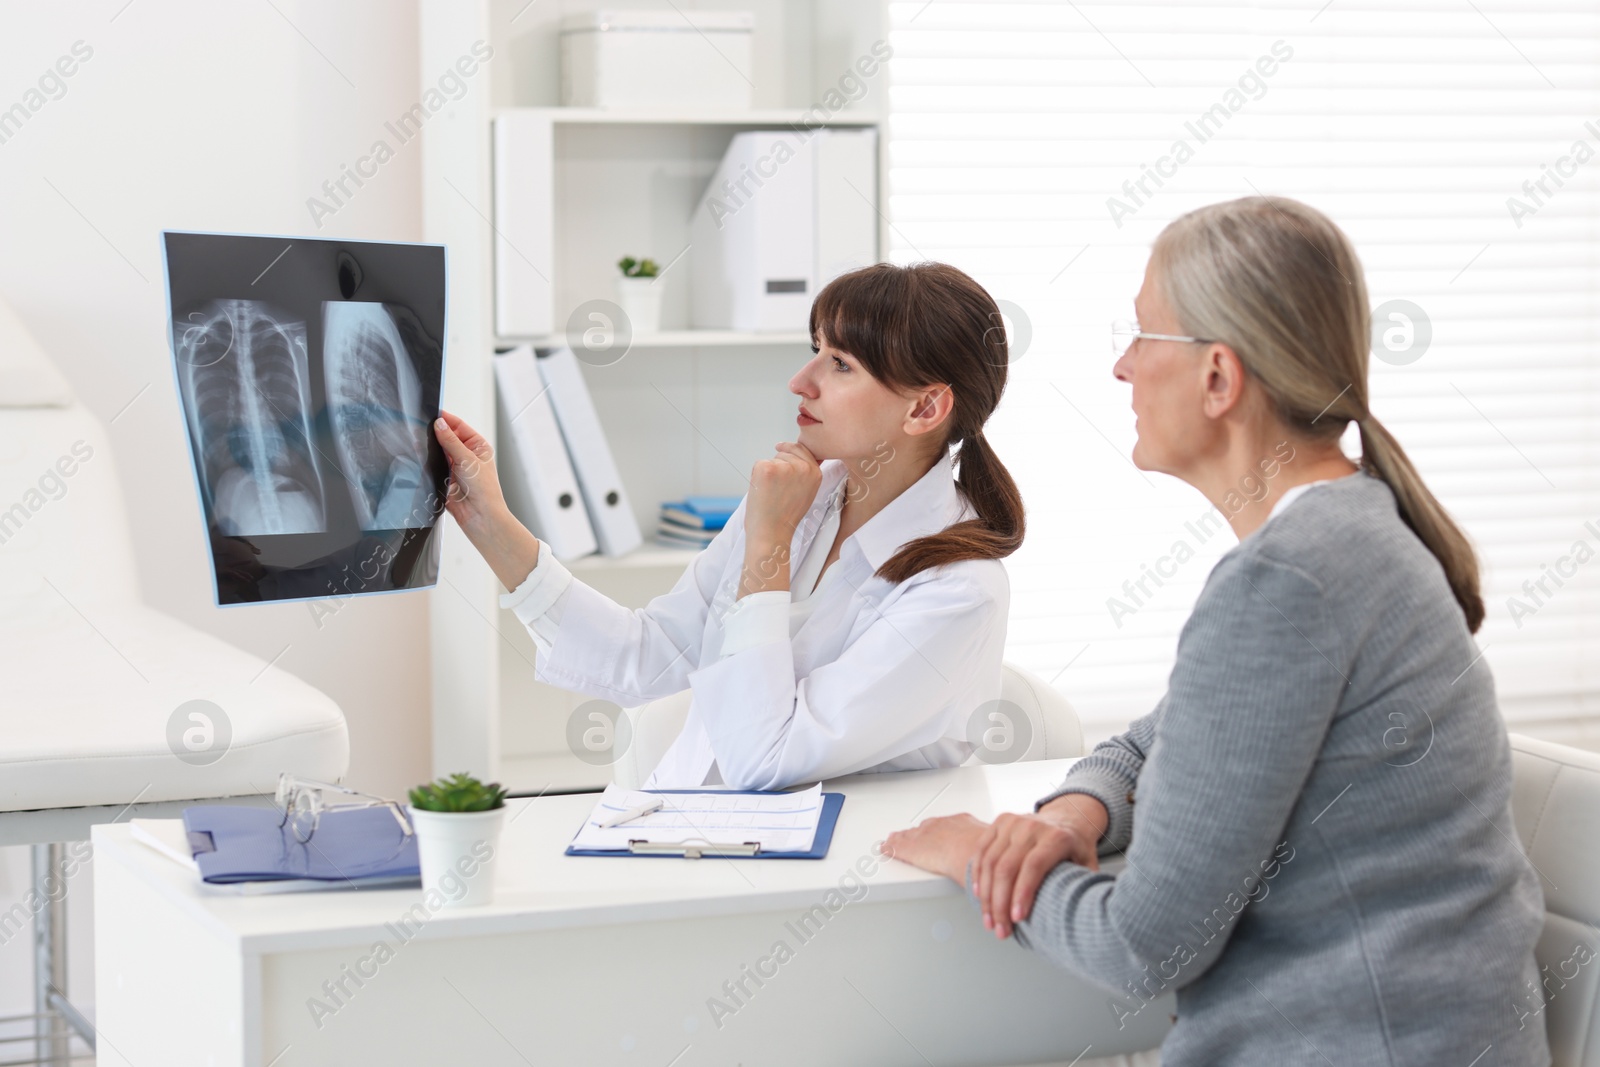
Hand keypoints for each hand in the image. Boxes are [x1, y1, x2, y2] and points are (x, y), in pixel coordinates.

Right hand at [433, 410, 505, 532]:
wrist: (479, 516)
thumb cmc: (485, 491)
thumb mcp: (468, 460)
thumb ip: (451, 442)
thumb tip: (440, 424)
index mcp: (478, 446)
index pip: (460, 426)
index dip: (447, 419)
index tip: (434, 414)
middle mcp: (467, 455)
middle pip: (448, 437)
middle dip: (436, 433)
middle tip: (423, 427)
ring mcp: (455, 466)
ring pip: (439, 450)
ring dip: (432, 447)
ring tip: (421, 441)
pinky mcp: (445, 477)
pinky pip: (433, 464)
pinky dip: (428, 460)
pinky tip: (422, 456)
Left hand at [745, 441, 821, 549]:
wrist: (771, 533)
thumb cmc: (785, 516)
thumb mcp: (806, 492)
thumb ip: (805, 473)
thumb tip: (797, 451)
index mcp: (815, 473)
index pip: (802, 449)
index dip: (790, 451)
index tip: (780, 450)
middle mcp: (803, 467)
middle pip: (786, 452)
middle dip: (778, 464)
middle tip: (777, 489)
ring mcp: (785, 467)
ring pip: (772, 459)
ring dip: (768, 472)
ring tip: (771, 493)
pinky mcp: (767, 468)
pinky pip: (759, 463)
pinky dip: (756, 476)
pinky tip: (762, 491)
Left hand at [881, 813, 990, 885]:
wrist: (973, 852)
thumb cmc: (986, 850)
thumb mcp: (993, 845)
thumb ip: (992, 851)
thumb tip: (1003, 861)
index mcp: (962, 822)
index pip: (945, 825)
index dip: (937, 830)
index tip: (934, 832)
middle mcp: (942, 826)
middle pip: (925, 828)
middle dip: (918, 832)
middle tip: (909, 835)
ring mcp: (926, 836)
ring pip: (910, 836)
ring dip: (902, 839)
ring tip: (892, 840)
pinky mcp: (913, 850)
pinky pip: (897, 847)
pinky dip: (890, 848)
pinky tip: (884, 848)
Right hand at [974, 794, 1107, 939]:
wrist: (1068, 816)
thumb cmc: (1076, 846)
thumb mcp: (1088, 863)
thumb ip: (1085, 886)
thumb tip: (1085, 918)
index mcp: (1057, 837)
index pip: (1034, 866)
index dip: (1023, 894)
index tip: (1017, 919)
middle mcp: (1032, 827)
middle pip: (1006, 867)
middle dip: (1000, 904)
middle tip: (1001, 930)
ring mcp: (1012, 823)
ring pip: (990, 862)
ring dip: (986, 896)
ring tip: (990, 921)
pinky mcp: (998, 823)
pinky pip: (981, 852)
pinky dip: (978, 876)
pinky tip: (980, 896)